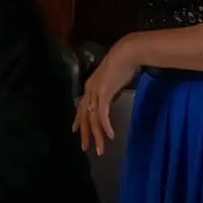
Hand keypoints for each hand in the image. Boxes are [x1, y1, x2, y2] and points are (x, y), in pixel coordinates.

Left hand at [72, 37, 137, 155]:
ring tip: (100, 149)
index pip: (81, 107)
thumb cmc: (122, 65)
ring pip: (92, 119)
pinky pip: (102, 114)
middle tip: (85, 148)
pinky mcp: (104, 93)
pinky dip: (106, 126)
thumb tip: (109, 102)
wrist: (126, 54)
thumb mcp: (112, 82)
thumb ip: (108, 92)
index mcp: (90, 87)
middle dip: (85, 133)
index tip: (76, 131)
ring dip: (97, 135)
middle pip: (84, 117)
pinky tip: (110, 135)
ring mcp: (95, 92)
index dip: (78, 120)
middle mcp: (89, 90)